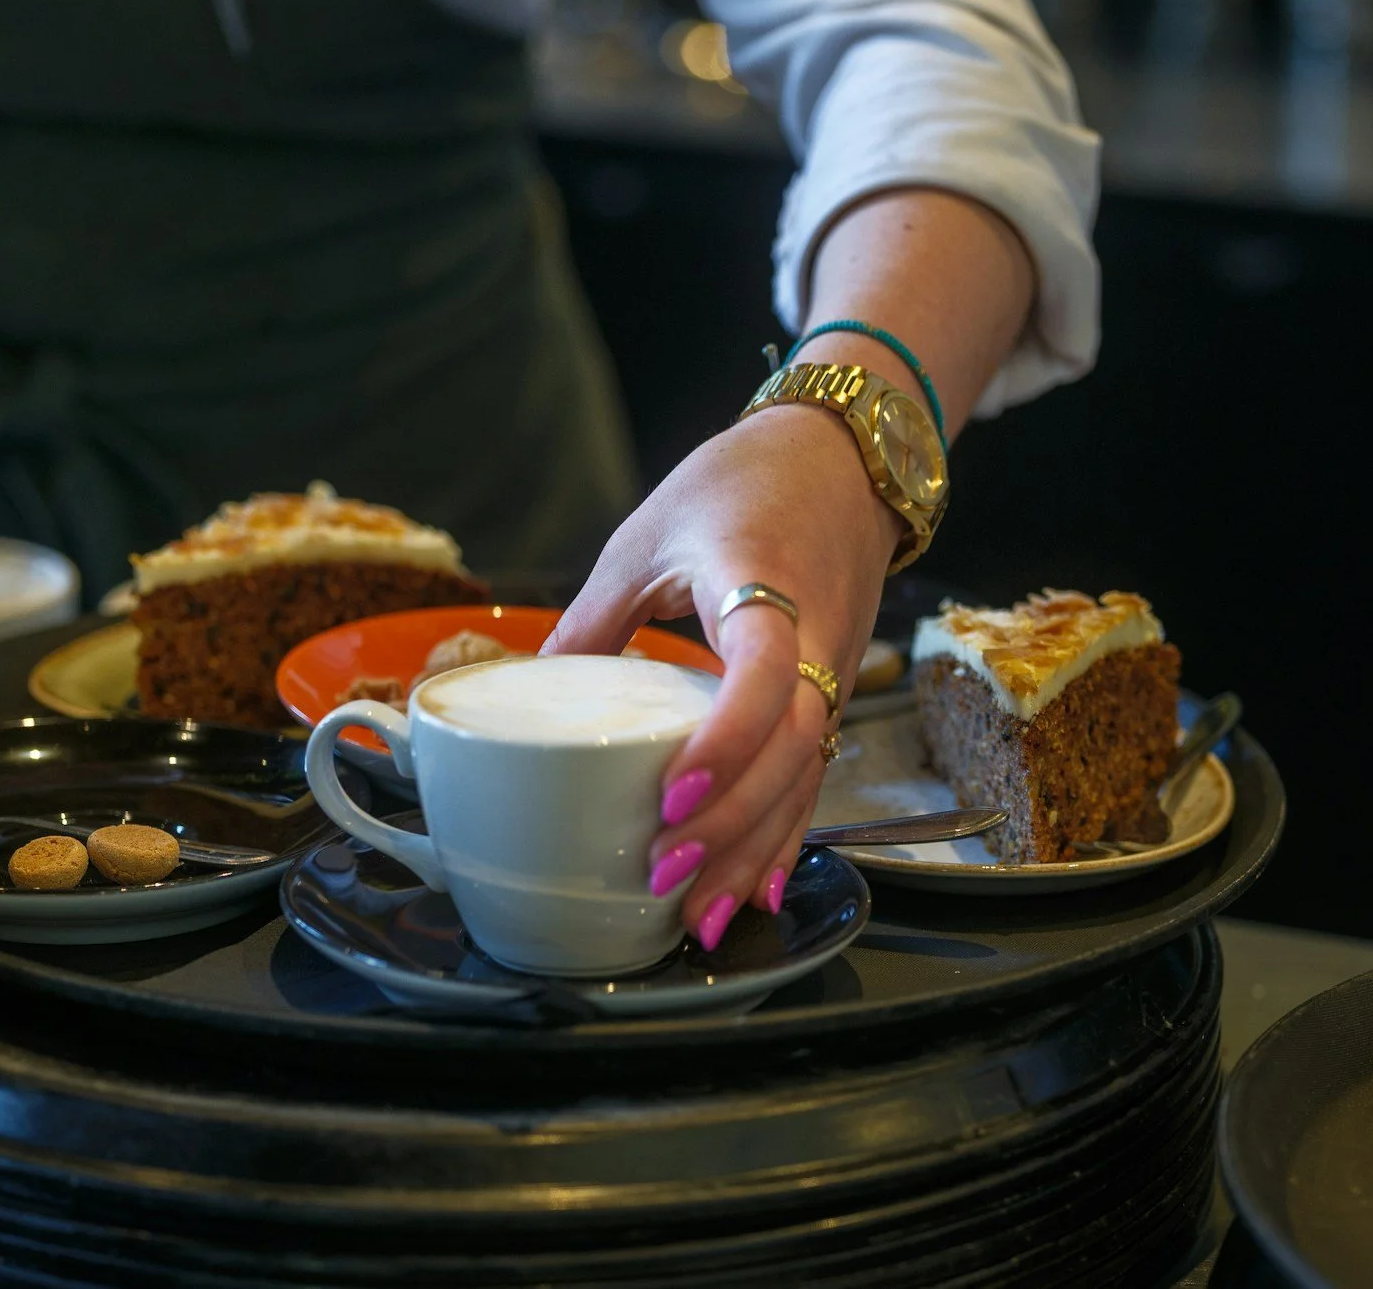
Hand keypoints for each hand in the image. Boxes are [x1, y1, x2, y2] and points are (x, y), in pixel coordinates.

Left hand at [543, 401, 898, 950]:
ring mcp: (836, 673)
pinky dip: (782, 837)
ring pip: (806, 777)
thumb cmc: (737, 484)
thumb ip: (594, 614)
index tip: (670, 793)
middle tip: (663, 876)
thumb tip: (530, 687)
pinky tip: (756, 893)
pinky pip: (812, 776)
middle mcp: (816, 640)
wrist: (842, 456)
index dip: (723, 743)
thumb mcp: (646, 535)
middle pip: (791, 750)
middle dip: (732, 825)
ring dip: (754, 851)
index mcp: (764, 586)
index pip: (761, 676)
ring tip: (700, 916)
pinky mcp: (834, 693)